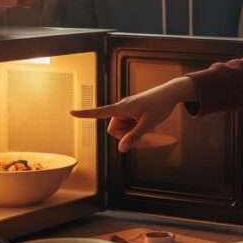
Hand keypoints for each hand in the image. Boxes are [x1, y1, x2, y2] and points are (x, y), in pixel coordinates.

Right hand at [71, 76, 195, 152]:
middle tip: (142, 134)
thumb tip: (121, 149)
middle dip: (125, 135)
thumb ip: (134, 137)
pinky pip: (128, 125)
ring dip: (131, 132)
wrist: (171, 93)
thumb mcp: (148, 124)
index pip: (100, 112)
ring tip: (146, 126)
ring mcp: (127, 110)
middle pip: (114, 129)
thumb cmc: (160, 105)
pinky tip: (146, 123)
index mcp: (123, 108)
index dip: (85, 114)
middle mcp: (122, 108)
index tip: (71, 112)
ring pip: (121, 129)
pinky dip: (135, 128)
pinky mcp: (132, 111)